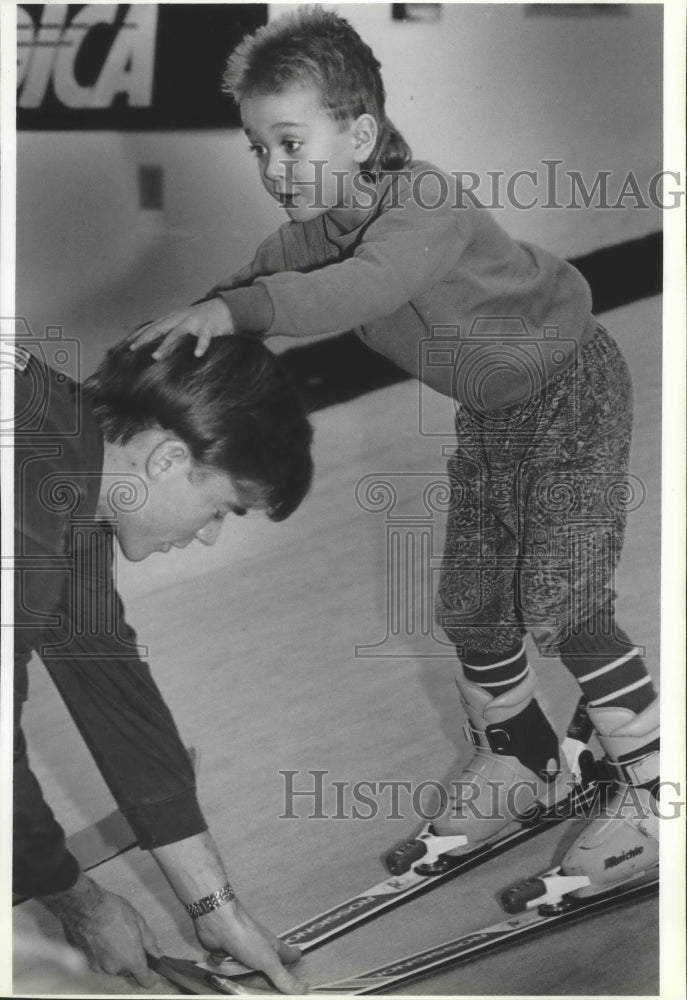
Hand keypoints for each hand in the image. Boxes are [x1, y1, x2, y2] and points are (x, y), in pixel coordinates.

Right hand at [40, 872, 159, 987]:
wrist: (84, 907)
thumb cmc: (114, 911)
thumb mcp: (138, 921)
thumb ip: (149, 942)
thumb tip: (157, 954)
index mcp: (131, 960)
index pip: (145, 980)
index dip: (150, 974)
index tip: (150, 964)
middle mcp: (115, 969)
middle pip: (128, 970)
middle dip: (130, 958)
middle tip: (128, 937)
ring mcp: (98, 967)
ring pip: (113, 966)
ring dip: (115, 956)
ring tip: (112, 934)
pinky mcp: (86, 963)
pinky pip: (100, 962)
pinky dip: (102, 954)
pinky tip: (100, 937)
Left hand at [129, 298, 233, 358]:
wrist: (226, 307)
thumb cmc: (203, 318)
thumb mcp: (184, 322)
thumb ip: (172, 330)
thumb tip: (158, 344)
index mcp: (174, 317)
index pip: (153, 325)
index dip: (140, 333)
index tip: (128, 343)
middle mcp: (181, 318)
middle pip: (159, 328)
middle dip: (145, 338)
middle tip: (133, 348)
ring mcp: (194, 322)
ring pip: (177, 333)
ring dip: (166, 345)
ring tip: (156, 356)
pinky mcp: (209, 327)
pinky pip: (204, 337)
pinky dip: (201, 345)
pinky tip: (197, 354)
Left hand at [195, 896, 306, 993]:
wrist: (218, 924)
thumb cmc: (248, 939)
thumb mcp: (269, 962)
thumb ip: (284, 979)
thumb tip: (306, 992)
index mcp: (273, 948)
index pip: (289, 954)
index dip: (295, 958)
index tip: (300, 960)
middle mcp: (260, 949)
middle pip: (270, 962)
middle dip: (275, 971)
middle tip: (278, 984)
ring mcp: (243, 952)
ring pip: (250, 968)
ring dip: (252, 976)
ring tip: (253, 987)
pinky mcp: (226, 956)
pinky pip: (231, 970)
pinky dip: (230, 977)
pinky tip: (229, 985)